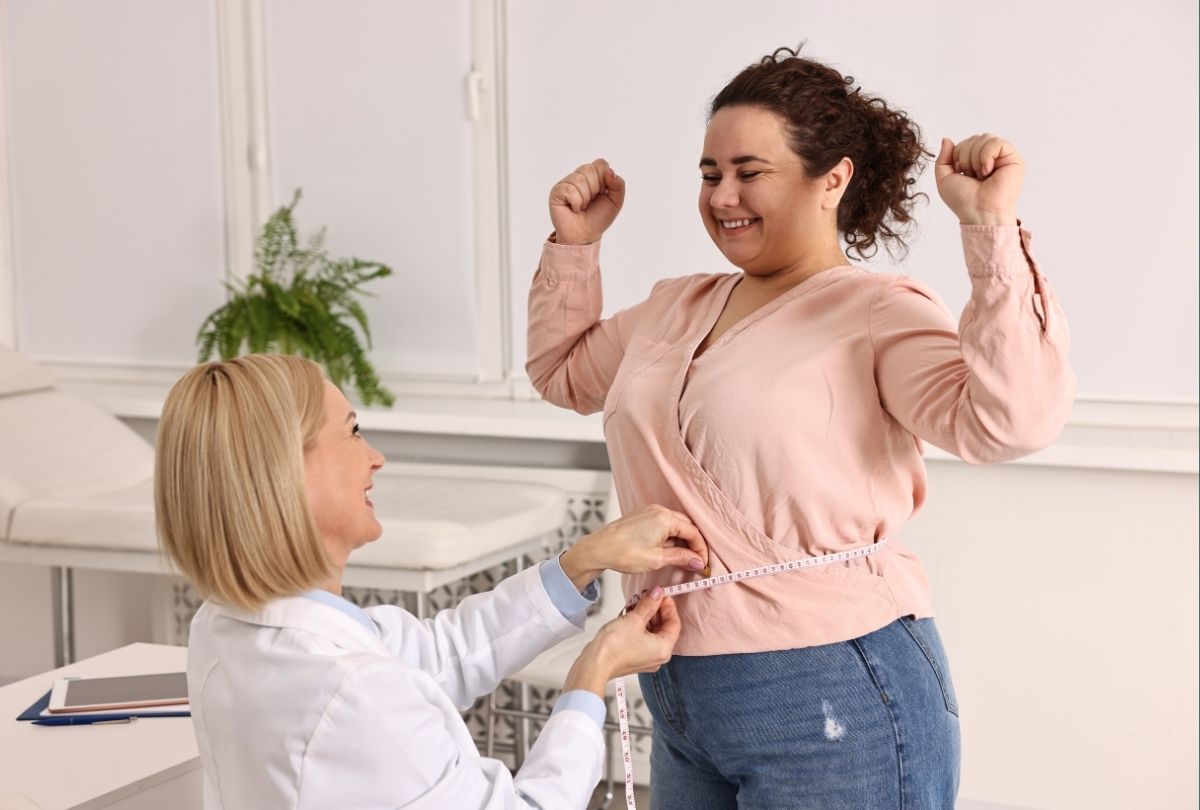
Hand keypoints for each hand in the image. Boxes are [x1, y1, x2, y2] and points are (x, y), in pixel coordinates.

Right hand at [548, 158, 625, 244]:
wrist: (584, 235)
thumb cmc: (598, 218)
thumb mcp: (616, 202)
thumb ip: (619, 185)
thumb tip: (610, 171)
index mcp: (593, 175)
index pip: (601, 163)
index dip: (604, 179)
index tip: (602, 193)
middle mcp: (579, 176)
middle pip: (589, 169)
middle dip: (594, 189)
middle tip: (590, 202)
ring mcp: (566, 182)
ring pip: (579, 179)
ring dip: (585, 198)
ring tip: (582, 206)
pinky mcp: (556, 191)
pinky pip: (569, 189)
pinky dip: (576, 202)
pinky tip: (574, 208)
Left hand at [559, 505, 708, 590]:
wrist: (598, 549)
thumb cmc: (623, 553)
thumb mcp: (656, 559)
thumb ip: (680, 558)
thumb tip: (698, 562)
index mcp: (664, 518)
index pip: (693, 532)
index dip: (700, 549)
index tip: (702, 564)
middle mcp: (659, 510)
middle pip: (686, 526)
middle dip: (693, 544)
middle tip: (695, 562)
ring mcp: (650, 511)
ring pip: (675, 524)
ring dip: (681, 540)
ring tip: (682, 559)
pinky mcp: (643, 516)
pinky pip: (664, 523)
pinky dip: (670, 536)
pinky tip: (668, 550)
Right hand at [563, 588, 679, 696]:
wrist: (595, 664)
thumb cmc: (614, 648)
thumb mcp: (635, 619)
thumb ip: (649, 604)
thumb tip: (657, 593)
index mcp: (664, 649)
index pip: (675, 623)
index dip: (668, 606)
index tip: (660, 594)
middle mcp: (658, 656)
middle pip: (663, 627)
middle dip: (655, 610)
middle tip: (646, 596)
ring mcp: (646, 658)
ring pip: (652, 632)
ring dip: (645, 616)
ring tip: (634, 604)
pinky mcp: (634, 658)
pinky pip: (642, 638)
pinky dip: (638, 626)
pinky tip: (628, 615)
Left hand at [934, 134, 1022, 225]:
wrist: (979, 212)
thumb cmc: (963, 200)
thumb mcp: (944, 179)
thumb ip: (943, 158)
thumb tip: (947, 139)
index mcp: (976, 161)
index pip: (964, 143)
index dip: (958, 157)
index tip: (963, 175)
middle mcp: (990, 157)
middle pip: (974, 138)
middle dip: (966, 158)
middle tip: (972, 177)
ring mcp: (1003, 157)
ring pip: (984, 138)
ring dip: (975, 158)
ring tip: (981, 175)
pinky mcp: (1014, 159)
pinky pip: (996, 143)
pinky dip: (987, 156)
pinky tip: (988, 170)